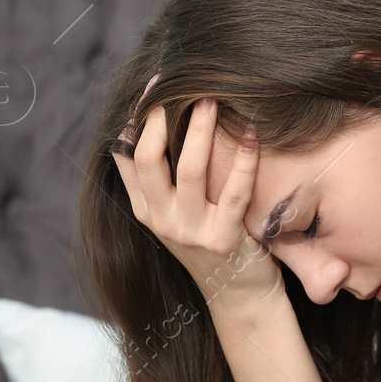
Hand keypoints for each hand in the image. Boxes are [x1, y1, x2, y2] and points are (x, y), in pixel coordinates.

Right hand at [109, 84, 284, 310]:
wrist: (239, 295)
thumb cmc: (211, 242)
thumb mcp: (175, 214)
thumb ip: (162, 179)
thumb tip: (154, 124)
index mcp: (146, 210)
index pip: (127, 157)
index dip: (136, 119)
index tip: (152, 87)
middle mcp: (162, 220)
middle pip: (149, 159)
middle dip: (162, 117)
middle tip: (179, 86)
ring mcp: (191, 232)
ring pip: (191, 170)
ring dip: (201, 129)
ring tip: (211, 98)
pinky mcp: (224, 240)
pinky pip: (235, 192)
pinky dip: (244, 159)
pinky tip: (252, 134)